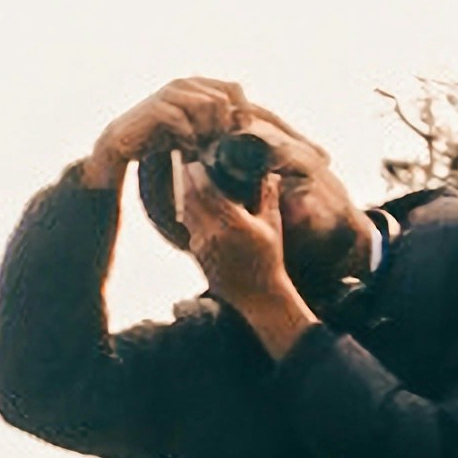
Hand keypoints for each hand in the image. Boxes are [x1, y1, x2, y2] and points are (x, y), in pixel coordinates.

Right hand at [85, 76, 249, 179]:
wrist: (123, 144)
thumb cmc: (161, 138)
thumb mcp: (196, 131)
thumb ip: (219, 124)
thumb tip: (248, 122)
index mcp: (197, 85)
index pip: (233, 89)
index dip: (244, 110)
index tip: (249, 134)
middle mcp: (185, 83)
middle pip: (223, 100)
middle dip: (222, 126)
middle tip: (210, 144)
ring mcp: (169, 93)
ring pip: (206, 105)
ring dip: (205, 131)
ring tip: (197, 146)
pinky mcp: (155, 107)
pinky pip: (182, 118)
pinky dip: (187, 136)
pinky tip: (185, 147)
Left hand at [174, 159, 316, 350]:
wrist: (258, 296)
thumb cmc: (269, 260)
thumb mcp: (272, 225)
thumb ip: (268, 197)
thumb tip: (270, 174)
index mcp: (232, 223)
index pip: (205, 191)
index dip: (196, 174)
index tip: (195, 161)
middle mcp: (212, 234)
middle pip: (189, 199)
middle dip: (185, 181)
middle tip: (185, 165)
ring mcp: (201, 246)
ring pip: (185, 213)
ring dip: (185, 196)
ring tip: (188, 182)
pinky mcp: (197, 255)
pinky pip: (189, 228)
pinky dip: (190, 214)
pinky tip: (195, 206)